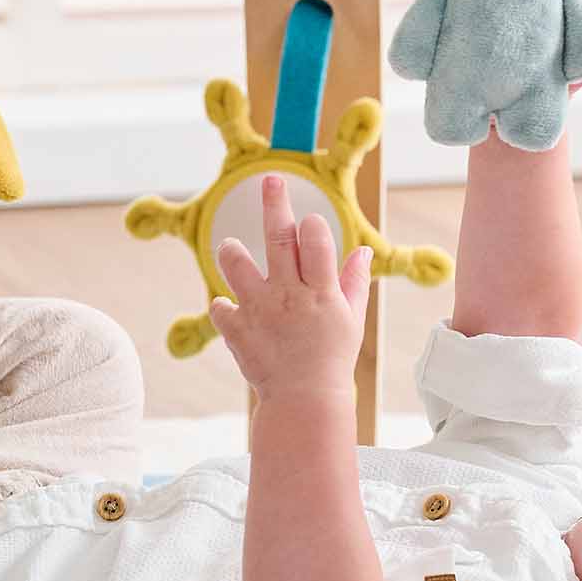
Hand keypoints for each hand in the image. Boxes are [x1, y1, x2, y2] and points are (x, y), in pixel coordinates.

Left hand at [209, 175, 371, 401]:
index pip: (316, 239)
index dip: (312, 224)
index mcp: (320, 291)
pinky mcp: (236, 330)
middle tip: (269, 179)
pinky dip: (224, 306)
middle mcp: (289, 295)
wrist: (305, 401)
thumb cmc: (332, 358)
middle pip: (278, 237)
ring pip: (236, 262)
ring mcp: (259, 311)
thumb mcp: (352, 319)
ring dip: (233, 251)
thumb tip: (362, 251)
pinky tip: (233, 309)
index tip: (309, 223)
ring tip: (233, 248)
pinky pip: (219, 306)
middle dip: (274, 202)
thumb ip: (353, 282)